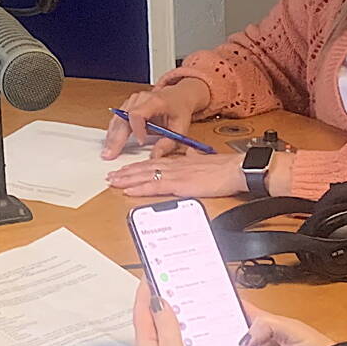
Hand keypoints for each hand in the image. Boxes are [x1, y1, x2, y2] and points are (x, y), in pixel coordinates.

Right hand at [101, 79, 208, 159]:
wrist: (177, 97)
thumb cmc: (179, 111)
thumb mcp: (181, 128)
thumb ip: (169, 143)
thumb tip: (155, 156)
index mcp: (155, 101)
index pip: (138, 113)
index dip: (137, 128)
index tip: (141, 142)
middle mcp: (140, 98)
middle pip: (123, 117)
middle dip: (116, 137)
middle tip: (110, 154)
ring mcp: (132, 101)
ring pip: (117, 119)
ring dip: (112, 136)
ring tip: (107, 152)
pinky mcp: (127, 106)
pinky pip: (117, 119)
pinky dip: (113, 132)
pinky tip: (110, 144)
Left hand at [109, 150, 246, 200]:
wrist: (236, 169)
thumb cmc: (225, 168)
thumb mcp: (205, 161)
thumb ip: (195, 159)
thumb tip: (191, 156)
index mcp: (180, 162)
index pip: (153, 163)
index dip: (137, 167)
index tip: (124, 169)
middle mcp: (174, 166)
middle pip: (144, 169)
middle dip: (126, 173)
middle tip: (110, 176)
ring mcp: (176, 174)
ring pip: (145, 176)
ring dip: (127, 179)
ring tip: (113, 181)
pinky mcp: (180, 184)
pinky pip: (155, 186)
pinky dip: (140, 188)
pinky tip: (129, 190)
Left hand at [132, 283, 208, 345]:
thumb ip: (166, 323)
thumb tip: (158, 300)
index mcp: (145, 342)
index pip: (142, 310)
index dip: (144, 291)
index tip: (148, 274)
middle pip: (150, 319)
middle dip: (155, 300)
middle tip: (163, 282)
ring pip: (162, 330)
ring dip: (168, 315)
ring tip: (177, 300)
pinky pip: (174, 343)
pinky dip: (180, 332)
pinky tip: (190, 330)